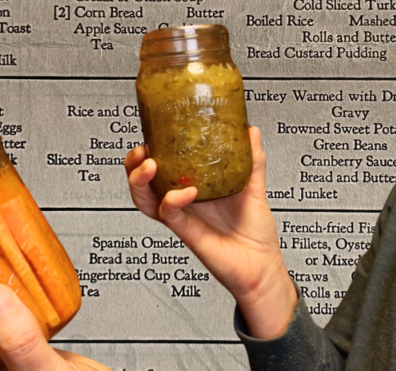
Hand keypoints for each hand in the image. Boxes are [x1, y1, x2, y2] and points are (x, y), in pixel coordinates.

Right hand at [125, 127, 296, 337]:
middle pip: (142, 184)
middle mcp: (183, 203)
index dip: (150, 151)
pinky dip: (173, 200)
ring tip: (148, 165)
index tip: (153, 134)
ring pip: (145, 200)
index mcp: (194, 188)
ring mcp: (183, 218)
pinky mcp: (188, 233)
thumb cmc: (254, 232)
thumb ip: (252, 160)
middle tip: (142, 152)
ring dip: (140, 181)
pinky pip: (170, 215)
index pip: (161, 167)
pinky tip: (186, 192)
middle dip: (133, 166)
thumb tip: (250, 130)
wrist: (262, 264)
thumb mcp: (254, 187)